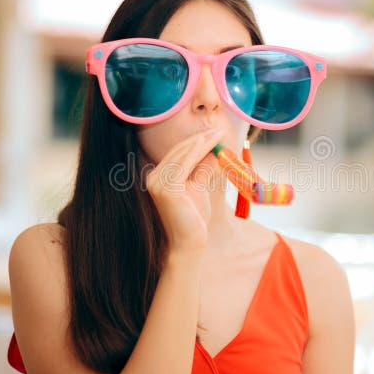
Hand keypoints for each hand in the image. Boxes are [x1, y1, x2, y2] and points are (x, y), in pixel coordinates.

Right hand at [146, 128, 223, 256]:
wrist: (189, 244)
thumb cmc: (194, 219)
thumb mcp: (199, 187)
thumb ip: (203, 169)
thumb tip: (215, 151)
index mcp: (159, 176)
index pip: (179, 153)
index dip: (197, 141)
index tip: (215, 133)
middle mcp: (154, 177)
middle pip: (180, 151)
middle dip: (201, 139)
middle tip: (219, 130)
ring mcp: (157, 182)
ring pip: (183, 155)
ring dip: (201, 142)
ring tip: (217, 135)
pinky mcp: (166, 189)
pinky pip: (183, 164)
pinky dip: (195, 151)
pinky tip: (206, 143)